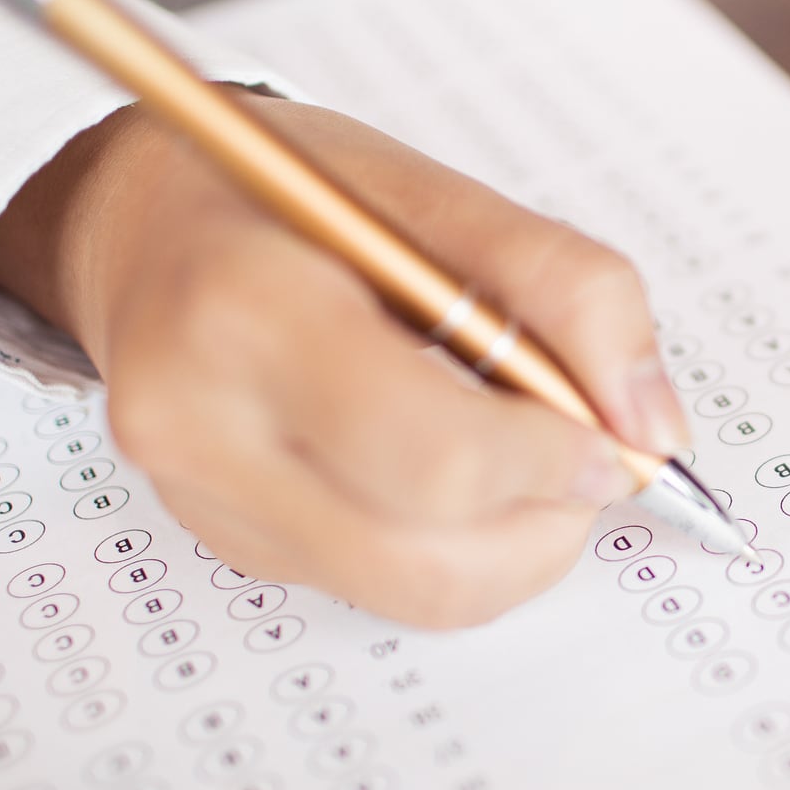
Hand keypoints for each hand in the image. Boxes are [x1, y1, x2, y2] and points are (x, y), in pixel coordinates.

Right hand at [0, 91, 688, 627]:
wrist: (135, 218)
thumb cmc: (284, 195)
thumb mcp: (431, 192)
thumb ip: (566, 290)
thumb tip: (653, 427)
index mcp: (247, 310)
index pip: (432, 454)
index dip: (550, 462)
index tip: (612, 437)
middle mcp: (201, 427)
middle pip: (424, 562)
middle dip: (545, 527)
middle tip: (589, 462)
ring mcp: (204, 502)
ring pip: (411, 597)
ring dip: (511, 549)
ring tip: (530, 461)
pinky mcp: (227, 543)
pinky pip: (376, 585)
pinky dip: (451, 543)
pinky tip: (447, 464)